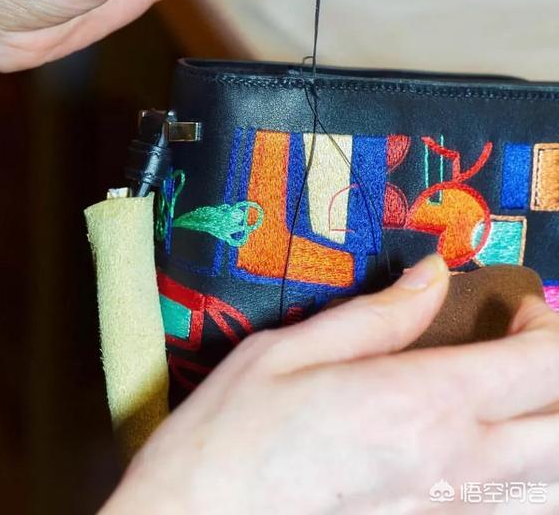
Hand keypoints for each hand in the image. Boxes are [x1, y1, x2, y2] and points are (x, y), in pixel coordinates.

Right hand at [100, 256, 558, 514]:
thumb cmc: (232, 436)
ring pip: (553, 484)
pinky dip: (526, 484)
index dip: (546, 325)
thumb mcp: (291, 351)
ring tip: (512, 403)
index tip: (518, 308)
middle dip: (558, 377)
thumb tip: (432, 274)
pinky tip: (488, 457)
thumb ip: (378, 314)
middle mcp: (457, 469)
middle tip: (523, 350)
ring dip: (549, 434)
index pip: (540, 365)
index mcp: (422, 404)